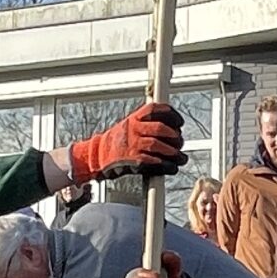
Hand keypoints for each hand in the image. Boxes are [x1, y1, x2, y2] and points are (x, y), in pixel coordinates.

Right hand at [68, 102, 183, 182]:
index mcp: (134, 119)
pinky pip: (152, 162)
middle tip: (180, 143)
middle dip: (175, 136)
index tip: (180, 122)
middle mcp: (133, 129)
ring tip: (181, 158)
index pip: (155, 109)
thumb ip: (147, 125)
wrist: (95, 156)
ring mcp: (132, 144)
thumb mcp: (129, 127)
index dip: (171, 114)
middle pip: (160, 128)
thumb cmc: (116, 143)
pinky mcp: (132, 160)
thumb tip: (172, 129)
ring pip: (157, 145)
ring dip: (173, 153)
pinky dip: (165, 165)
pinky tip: (172, 167)